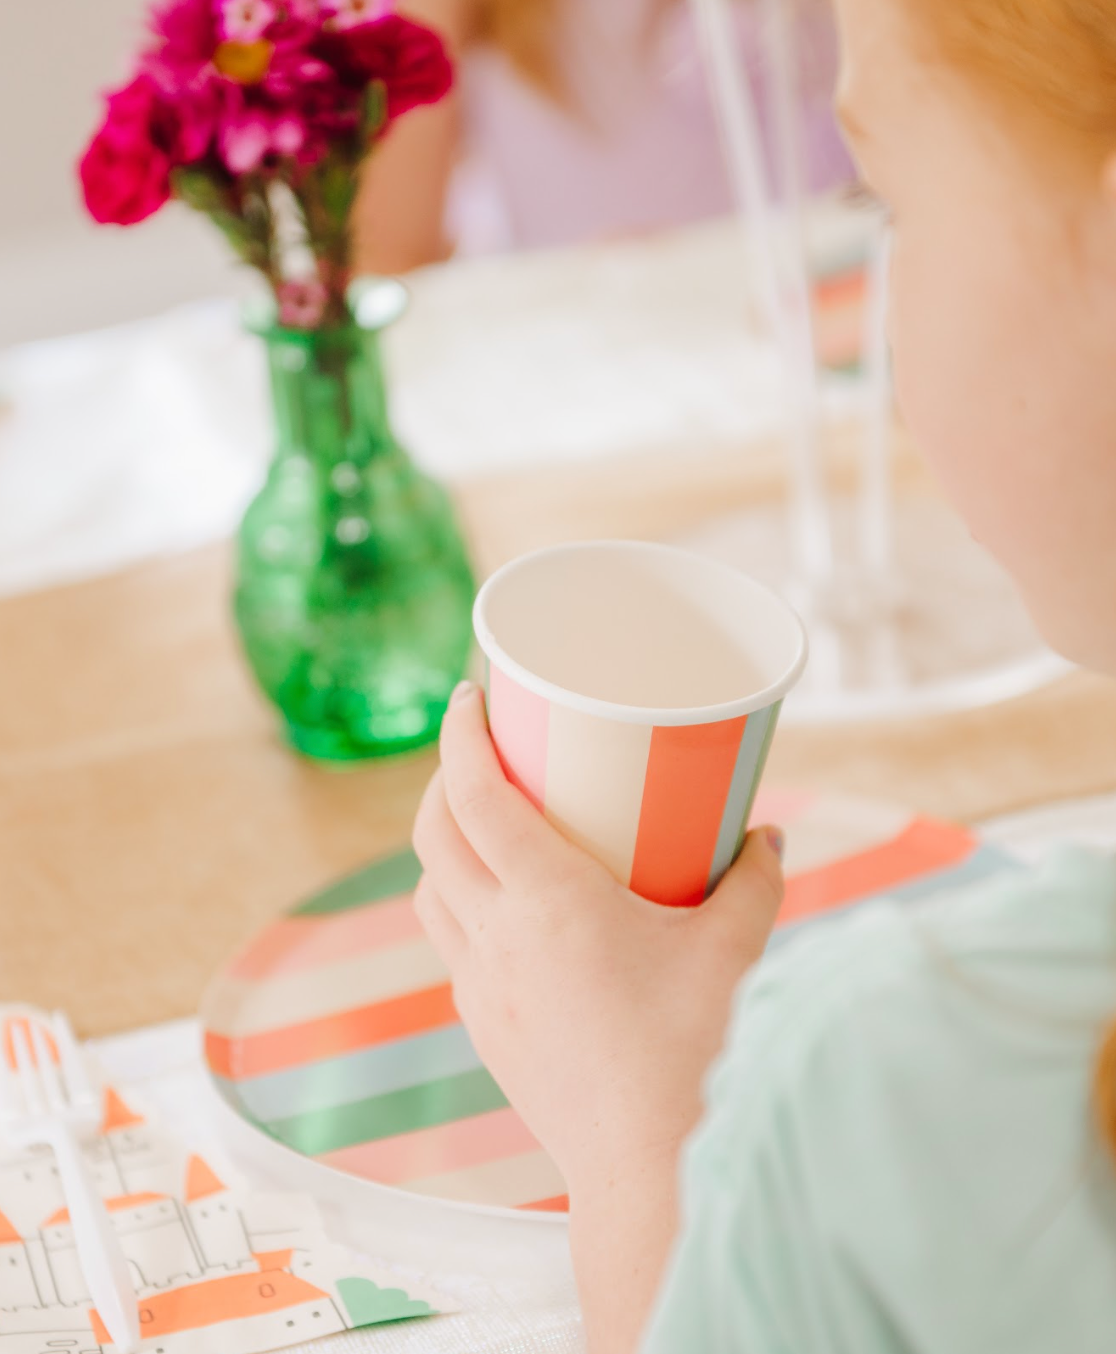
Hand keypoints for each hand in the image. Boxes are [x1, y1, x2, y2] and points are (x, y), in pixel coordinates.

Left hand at [411, 680, 786, 1202]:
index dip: (459, 737)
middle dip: (443, 780)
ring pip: (431, 893)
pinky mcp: (486, 1029)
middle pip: (434, 836)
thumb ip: (754, 881)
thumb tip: (767, 835)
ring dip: (445, 846)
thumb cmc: (697, 1054)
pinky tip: (508, 913)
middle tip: (481, 752)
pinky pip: (452, 946)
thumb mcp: (736, 949)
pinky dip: (462, 907)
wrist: (650, 1168)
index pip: (474, 798)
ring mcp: (482, 989)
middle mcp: (497, 940)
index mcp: (548, 904)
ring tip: (484, 825)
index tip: (466, 697)